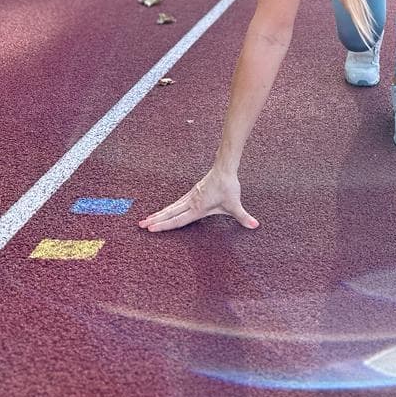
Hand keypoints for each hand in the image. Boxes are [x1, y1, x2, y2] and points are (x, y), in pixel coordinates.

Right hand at [138, 167, 258, 233]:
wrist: (224, 168)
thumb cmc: (228, 187)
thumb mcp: (235, 205)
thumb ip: (244, 217)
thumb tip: (255, 226)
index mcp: (198, 208)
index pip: (178, 220)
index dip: (165, 225)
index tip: (151, 229)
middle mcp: (191, 202)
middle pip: (170, 213)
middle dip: (155, 220)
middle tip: (140, 226)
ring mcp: (190, 197)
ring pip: (171, 207)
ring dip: (158, 214)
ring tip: (146, 220)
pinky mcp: (192, 193)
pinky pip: (176, 203)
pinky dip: (167, 208)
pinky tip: (163, 212)